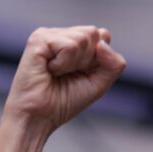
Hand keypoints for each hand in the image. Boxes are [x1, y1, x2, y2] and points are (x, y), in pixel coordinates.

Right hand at [0, 25, 125, 151]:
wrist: (38, 118)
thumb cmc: (64, 102)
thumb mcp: (99, 83)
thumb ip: (114, 64)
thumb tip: (103, 43)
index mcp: (74, 42)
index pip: (102, 36)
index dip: (98, 60)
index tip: (80, 75)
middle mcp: (61, 34)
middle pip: (94, 33)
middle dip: (87, 61)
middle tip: (67, 75)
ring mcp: (49, 35)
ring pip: (83, 39)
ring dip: (74, 64)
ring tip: (56, 73)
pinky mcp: (38, 40)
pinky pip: (69, 46)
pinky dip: (63, 64)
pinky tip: (48, 70)